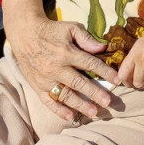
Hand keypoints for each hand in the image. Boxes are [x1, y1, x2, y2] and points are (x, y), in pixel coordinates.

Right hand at [3, 0, 118, 122]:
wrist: (25, 35)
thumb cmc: (52, 30)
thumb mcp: (71, 28)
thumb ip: (87, 38)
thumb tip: (103, 47)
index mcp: (67, 52)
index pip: (90, 64)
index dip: (105, 72)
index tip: (117, 81)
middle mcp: (57, 68)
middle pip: (79, 83)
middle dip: (95, 93)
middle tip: (108, 102)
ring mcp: (46, 79)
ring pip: (65, 95)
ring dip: (80, 105)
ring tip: (94, 112)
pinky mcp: (37, 86)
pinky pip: (48, 101)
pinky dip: (59, 110)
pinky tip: (70, 116)